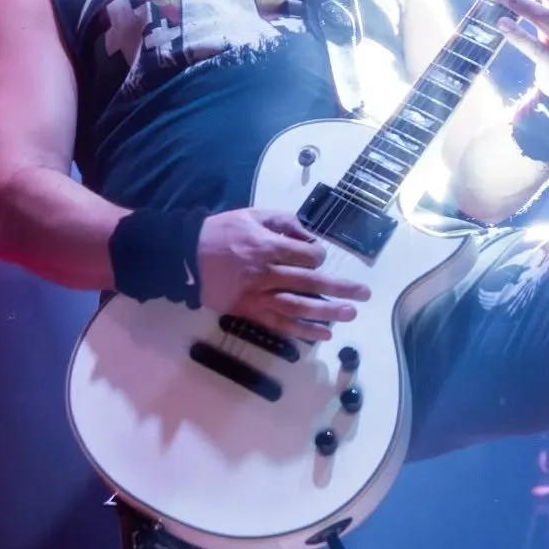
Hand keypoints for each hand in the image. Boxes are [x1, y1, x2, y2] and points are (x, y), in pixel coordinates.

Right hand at [197, 207, 369, 342]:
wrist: (185, 256)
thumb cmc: (221, 232)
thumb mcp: (252, 215)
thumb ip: (283, 221)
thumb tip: (309, 235)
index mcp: (268, 246)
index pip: (306, 256)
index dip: (319, 256)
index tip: (320, 257)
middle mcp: (266, 273)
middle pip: (310, 283)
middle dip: (339, 289)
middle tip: (363, 294)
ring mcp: (257, 296)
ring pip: (297, 307)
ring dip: (326, 313)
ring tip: (349, 315)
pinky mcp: (248, 311)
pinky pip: (279, 323)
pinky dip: (302, 330)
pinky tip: (322, 333)